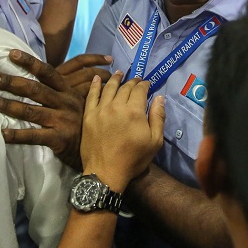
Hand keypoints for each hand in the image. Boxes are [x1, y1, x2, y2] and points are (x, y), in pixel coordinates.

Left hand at [0, 50, 112, 170]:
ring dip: (8, 105)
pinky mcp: (59, 138)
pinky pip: (34, 136)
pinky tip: (2, 133)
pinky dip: (17, 135)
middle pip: (35, 89)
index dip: (30, 62)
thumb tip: (45, 73)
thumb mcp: (78, 101)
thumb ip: (62, 89)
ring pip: (31, 110)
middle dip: (11, 82)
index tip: (12, 54)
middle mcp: (65, 102)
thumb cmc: (83, 123)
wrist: (100, 149)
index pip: (48, 72)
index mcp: (68, 91)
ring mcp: (62, 120)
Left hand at [82, 73, 164, 190]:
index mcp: (134, 111)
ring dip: (115, 79)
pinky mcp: (88, 116)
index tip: (147, 84)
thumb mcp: (155, 142)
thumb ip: (158, 117)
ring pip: (109, 88)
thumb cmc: (133, 159)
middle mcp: (117, 106)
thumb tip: (159, 97)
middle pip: (125, 87)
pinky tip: (96, 78)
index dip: (145, 84)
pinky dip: (94, 85)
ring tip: (119, 73)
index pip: (140, 90)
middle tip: (136, 80)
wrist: (105, 173)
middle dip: (132, 81)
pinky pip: (91, 96)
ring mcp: (101, 110)